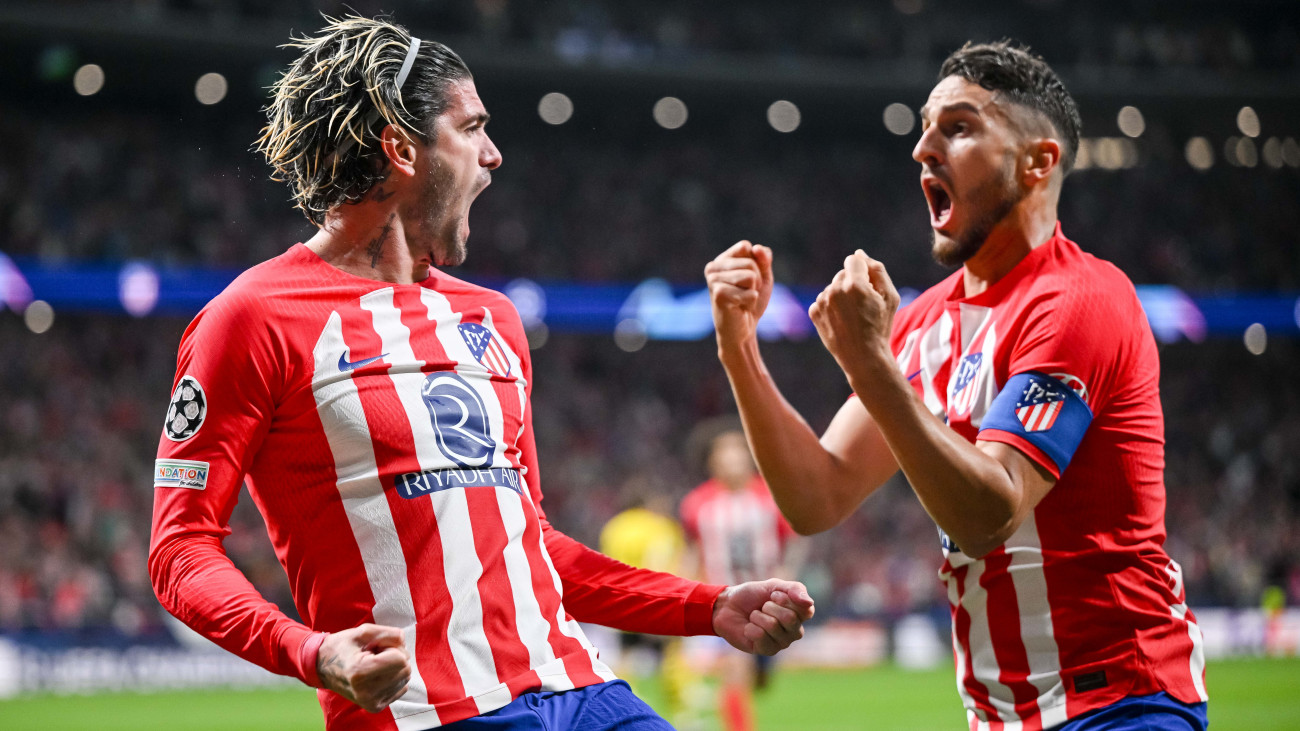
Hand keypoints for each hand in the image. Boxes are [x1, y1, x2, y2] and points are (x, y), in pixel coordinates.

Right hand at [317, 624, 411, 712]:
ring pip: (405, 679)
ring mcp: (370, 702)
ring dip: (394, 668)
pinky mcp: (375, 707)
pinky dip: (393, 678)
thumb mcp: (363, 632)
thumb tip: (404, 642)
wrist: (322, 667)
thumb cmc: (342, 646)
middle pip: (405, 669)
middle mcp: (366, 691)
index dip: (393, 647)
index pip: (400, 659)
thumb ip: (388, 633)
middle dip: (395, 657)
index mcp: (360, 672)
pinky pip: (401, 688)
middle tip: (376, 654)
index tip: (377, 647)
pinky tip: (376, 675)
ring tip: (375, 664)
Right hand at [705, 240, 774, 352]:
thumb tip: (757, 248)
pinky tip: (740, 308)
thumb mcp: (763, 276)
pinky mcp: (718, 294)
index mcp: (721, 260)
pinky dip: (750, 301)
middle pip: (750, 262)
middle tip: (746, 293)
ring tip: (742, 300)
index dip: (756, 263)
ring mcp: (713, 280)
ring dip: (753, 291)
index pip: (745, 246)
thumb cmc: (751, 302)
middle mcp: (713, 267)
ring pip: (751, 276)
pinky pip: (750, 292)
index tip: (749, 279)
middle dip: (757, 280)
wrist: (743, 330)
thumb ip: (763, 259)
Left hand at [712, 579, 814, 655]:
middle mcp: (794, 631)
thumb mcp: (773, 585)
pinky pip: (760, 636)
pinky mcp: (767, 651)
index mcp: (799, 614)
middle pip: (790, 619)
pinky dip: (750, 627)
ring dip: (758, 616)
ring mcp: (782, 642)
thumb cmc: (752, 596)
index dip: (786, 600)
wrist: (727, 606)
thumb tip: (809, 603)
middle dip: (770, 607)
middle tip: (762, 606)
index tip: (773, 595)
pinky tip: (749, 628)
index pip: (806, 609)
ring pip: (773, 626)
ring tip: (754, 616)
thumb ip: (794, 589)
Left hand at [808, 250, 899, 375]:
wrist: (863, 357)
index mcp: (855, 284)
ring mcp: (822, 302)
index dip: (863, 271)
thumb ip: (877, 270)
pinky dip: (831, 306)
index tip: (868, 286)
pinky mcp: (814, 312)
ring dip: (841, 295)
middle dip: (852, 283)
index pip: (854, 260)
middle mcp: (835, 290)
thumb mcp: (889, 297)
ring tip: (852, 315)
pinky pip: (823, 300)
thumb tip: (860, 254)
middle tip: (863, 306)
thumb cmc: (880, 326)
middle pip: (842, 273)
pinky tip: (842, 320)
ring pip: (832, 287)